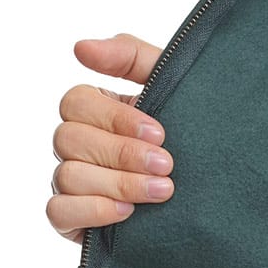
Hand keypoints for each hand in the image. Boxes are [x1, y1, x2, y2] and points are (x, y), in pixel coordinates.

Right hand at [47, 33, 174, 243]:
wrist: (210, 200)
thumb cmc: (187, 139)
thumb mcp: (170, 90)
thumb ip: (131, 57)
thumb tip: (80, 48)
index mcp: (93, 112)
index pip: (76, 102)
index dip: (115, 118)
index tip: (160, 133)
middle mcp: (75, 146)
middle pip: (68, 139)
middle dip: (122, 154)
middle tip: (166, 166)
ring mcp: (69, 183)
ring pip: (67, 175)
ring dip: (118, 184)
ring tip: (161, 192)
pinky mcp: (70, 219)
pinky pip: (57, 212)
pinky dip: (92, 210)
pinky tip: (126, 213)